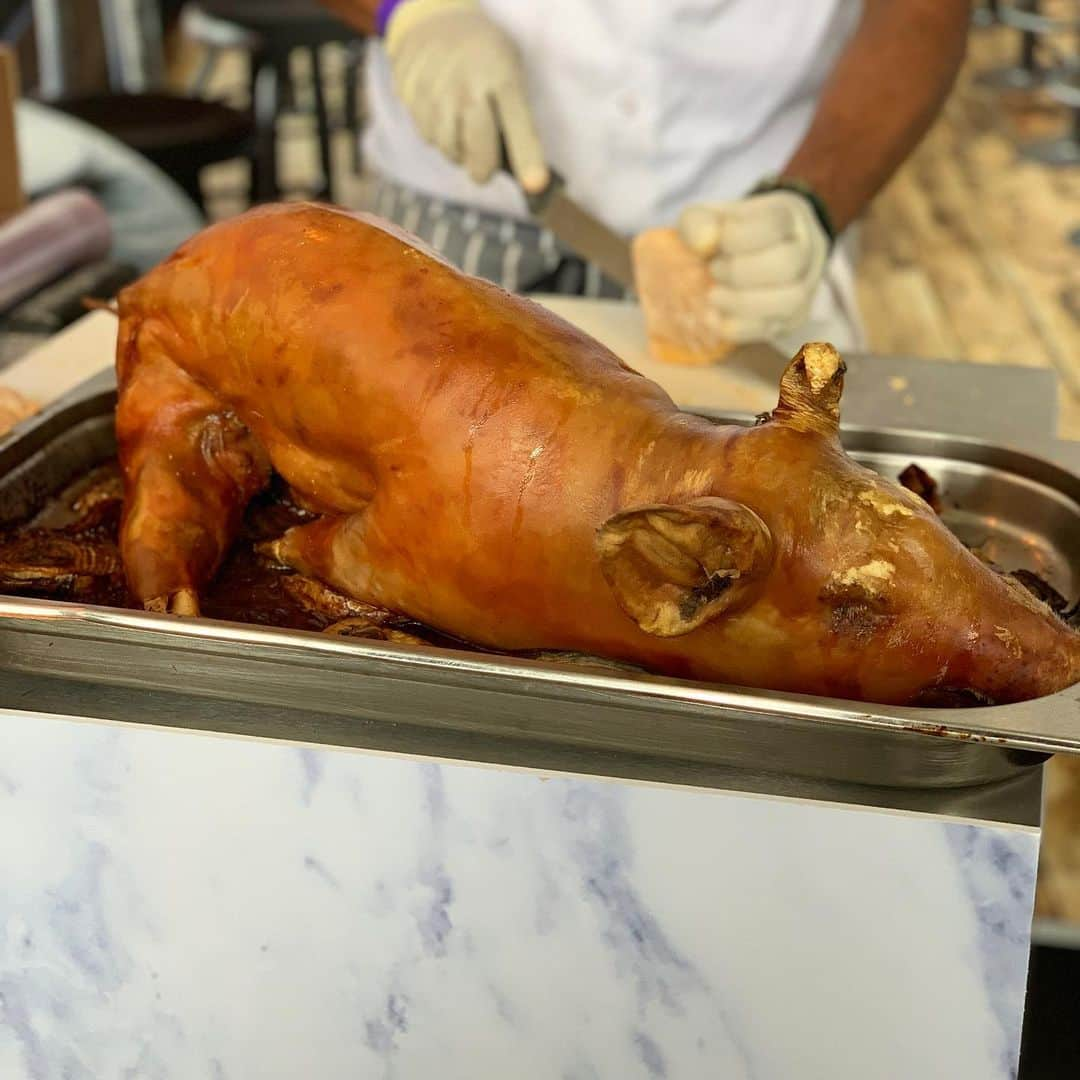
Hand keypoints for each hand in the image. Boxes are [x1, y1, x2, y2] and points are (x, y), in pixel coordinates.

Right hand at [385, 0, 548, 191]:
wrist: (434, 18)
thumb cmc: (484, 55)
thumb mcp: (509, 70)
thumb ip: (513, 114)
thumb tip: (515, 169)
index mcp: (502, 79)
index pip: (519, 126)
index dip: (527, 159)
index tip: (536, 185)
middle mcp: (469, 87)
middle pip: (479, 152)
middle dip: (483, 170)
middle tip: (483, 171)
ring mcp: (437, 92)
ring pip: (449, 150)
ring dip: (456, 150)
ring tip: (460, 127)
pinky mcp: (411, 95)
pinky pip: (427, 136)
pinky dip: (436, 134)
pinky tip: (440, 112)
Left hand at [676, 190, 828, 342]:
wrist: (748, 256)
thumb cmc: (728, 233)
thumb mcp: (708, 217)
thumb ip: (698, 222)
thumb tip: (704, 243)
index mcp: (789, 217)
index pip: (774, 225)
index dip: (737, 237)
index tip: (717, 241)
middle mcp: (807, 252)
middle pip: (787, 264)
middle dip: (739, 272)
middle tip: (714, 270)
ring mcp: (805, 288)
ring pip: (789, 301)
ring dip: (742, 303)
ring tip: (714, 295)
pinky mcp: (792, 319)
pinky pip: (774, 329)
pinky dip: (738, 328)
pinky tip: (713, 318)